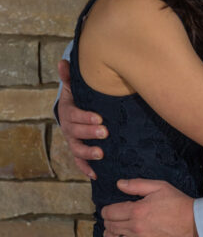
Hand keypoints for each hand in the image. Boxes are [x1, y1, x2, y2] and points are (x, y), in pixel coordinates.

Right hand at [57, 60, 107, 179]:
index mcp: (68, 112)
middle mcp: (68, 128)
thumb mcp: (74, 87)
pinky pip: (79, 163)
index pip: (73, 115)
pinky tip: (96, 174)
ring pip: (77, 149)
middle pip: (75, 133)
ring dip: (87, 153)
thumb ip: (70, 77)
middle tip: (105, 133)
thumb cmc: (79, 98)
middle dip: (89, 134)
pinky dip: (86, 169)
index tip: (99, 118)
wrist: (76, 112)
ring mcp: (73, 141)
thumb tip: (63, 62)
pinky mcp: (79, 152)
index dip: (85, 118)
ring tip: (101, 154)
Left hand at [102, 179, 200, 236]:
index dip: (106, 211)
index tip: (108, 210)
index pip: (110, 212)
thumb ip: (137, 185)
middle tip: (111, 220)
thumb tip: (119, 184)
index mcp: (137, 210)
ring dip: (110, 236)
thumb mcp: (160, 187)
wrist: (197, 225)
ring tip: (111, 232)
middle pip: (111, 226)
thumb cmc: (179, 204)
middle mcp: (135, 228)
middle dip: (108, 222)